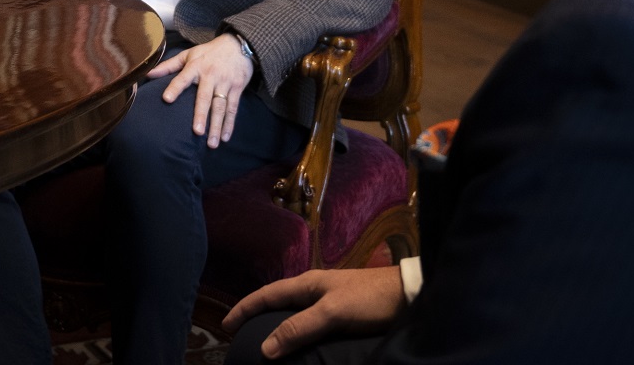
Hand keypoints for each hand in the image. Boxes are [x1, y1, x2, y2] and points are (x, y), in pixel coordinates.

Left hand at [146, 33, 254, 148]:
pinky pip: (233, 108)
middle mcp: (210, 75)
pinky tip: (225, 138)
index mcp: (195, 66)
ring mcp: (225, 82)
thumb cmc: (209, 52)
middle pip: (205, 98)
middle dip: (201, 115)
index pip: (183, 78)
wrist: (238, 45)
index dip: (175, 88)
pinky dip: (229, 124)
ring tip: (212, 143)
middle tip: (196, 132)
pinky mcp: (237, 88)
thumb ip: (168, 65)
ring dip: (216, 125)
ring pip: (220, 107)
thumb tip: (148, 74)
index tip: (167, 99)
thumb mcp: (188, 54)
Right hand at [222, 267, 404, 358]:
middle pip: (277, 301)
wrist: (409, 295)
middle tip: (241, 333)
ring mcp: (329, 298)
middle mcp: (314, 288)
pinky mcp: (343, 311)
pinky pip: (309, 320)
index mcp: (307, 284)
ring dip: (276, 322)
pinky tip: (299, 340)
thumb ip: (299, 328)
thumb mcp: (332, 313)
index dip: (244, 308)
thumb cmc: (369, 299)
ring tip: (265, 339)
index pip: (266, 295)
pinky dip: (296, 329)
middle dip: (256, 314)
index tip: (225, 325)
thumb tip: (265, 348)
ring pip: (293, 311)